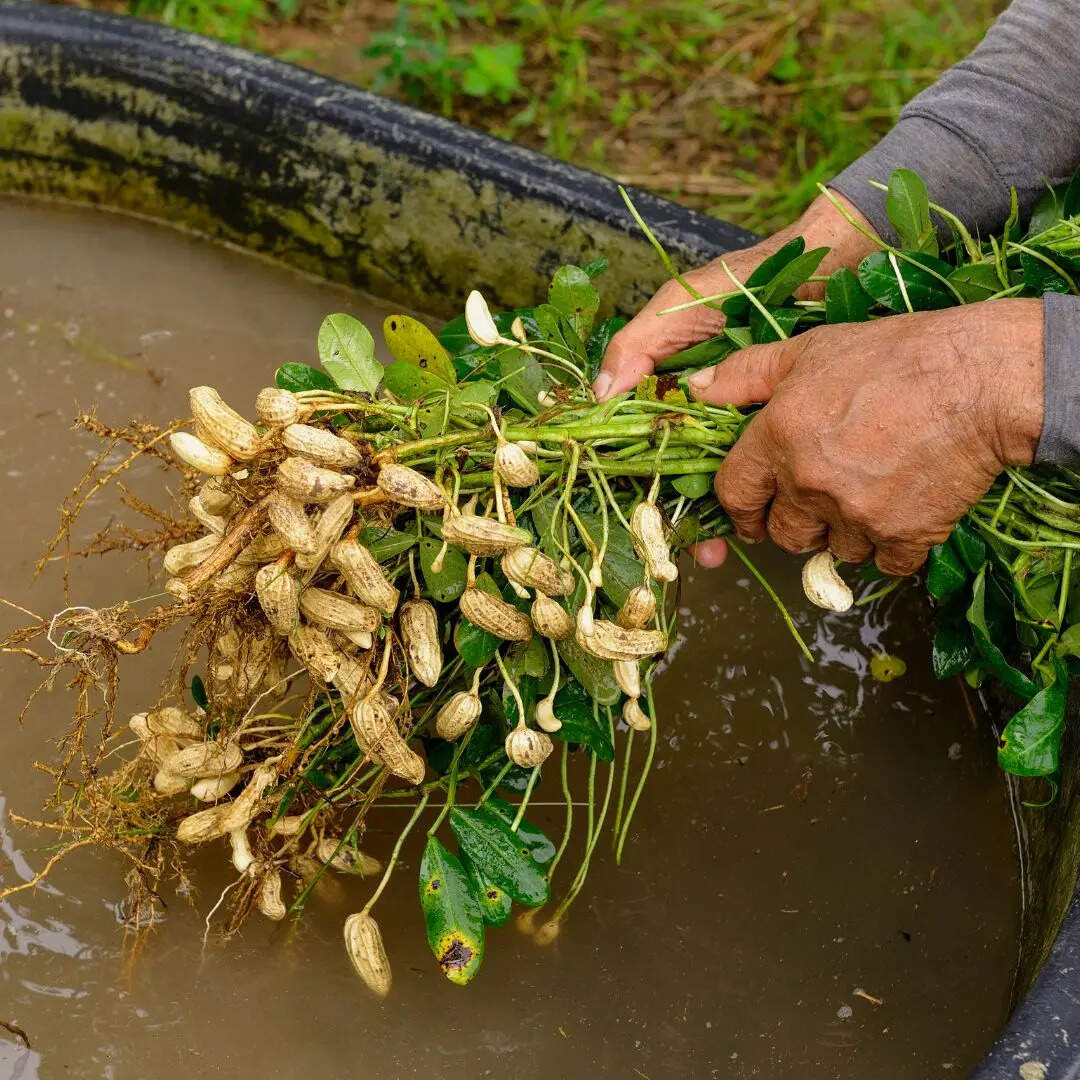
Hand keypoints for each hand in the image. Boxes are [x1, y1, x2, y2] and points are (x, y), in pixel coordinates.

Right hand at [593, 192, 879, 566]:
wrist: (835, 264)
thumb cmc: (751, 278)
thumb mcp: (683, 306)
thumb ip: (641, 343)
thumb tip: (601, 397)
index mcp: (681, 393)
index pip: (654, 448)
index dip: (649, 484)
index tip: (650, 519)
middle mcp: (716, 415)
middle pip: (694, 477)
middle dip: (693, 519)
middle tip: (702, 551)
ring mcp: (756, 423)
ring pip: (737, 484)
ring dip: (730, 521)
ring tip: (726, 550)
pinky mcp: (796, 426)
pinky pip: (781, 471)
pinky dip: (778, 499)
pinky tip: (778, 523)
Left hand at [687, 300, 1044, 574]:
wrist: (982, 379)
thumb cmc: (894, 355)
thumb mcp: (809, 350)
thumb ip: (746, 375)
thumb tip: (696, 390)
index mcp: (777, 439)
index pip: (735, 495)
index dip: (741, 506)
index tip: (753, 511)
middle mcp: (809, 483)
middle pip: (782, 533)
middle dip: (793, 521)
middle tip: (818, 498)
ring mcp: (855, 514)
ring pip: (832, 549)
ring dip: (844, 532)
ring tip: (868, 491)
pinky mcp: (902, 536)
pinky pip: (882, 564)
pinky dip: (889, 546)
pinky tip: (901, 510)